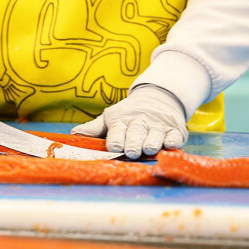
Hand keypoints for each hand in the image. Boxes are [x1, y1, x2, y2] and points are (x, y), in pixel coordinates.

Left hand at [71, 85, 187, 159]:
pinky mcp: (174, 129)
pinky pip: (174, 135)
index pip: (116, 131)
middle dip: (133, 142)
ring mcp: (158, 126)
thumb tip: (74, 134)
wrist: (158, 97)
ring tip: (150, 148)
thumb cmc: (128, 115)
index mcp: (121, 121)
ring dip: (152, 141)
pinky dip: (173, 140)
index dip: (116, 139)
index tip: (114, 146)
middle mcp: (139, 123)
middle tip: (131, 151)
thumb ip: (94, 128)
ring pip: (155, 135)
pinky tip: (171, 143)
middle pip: (136, 133)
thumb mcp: (110, 118)